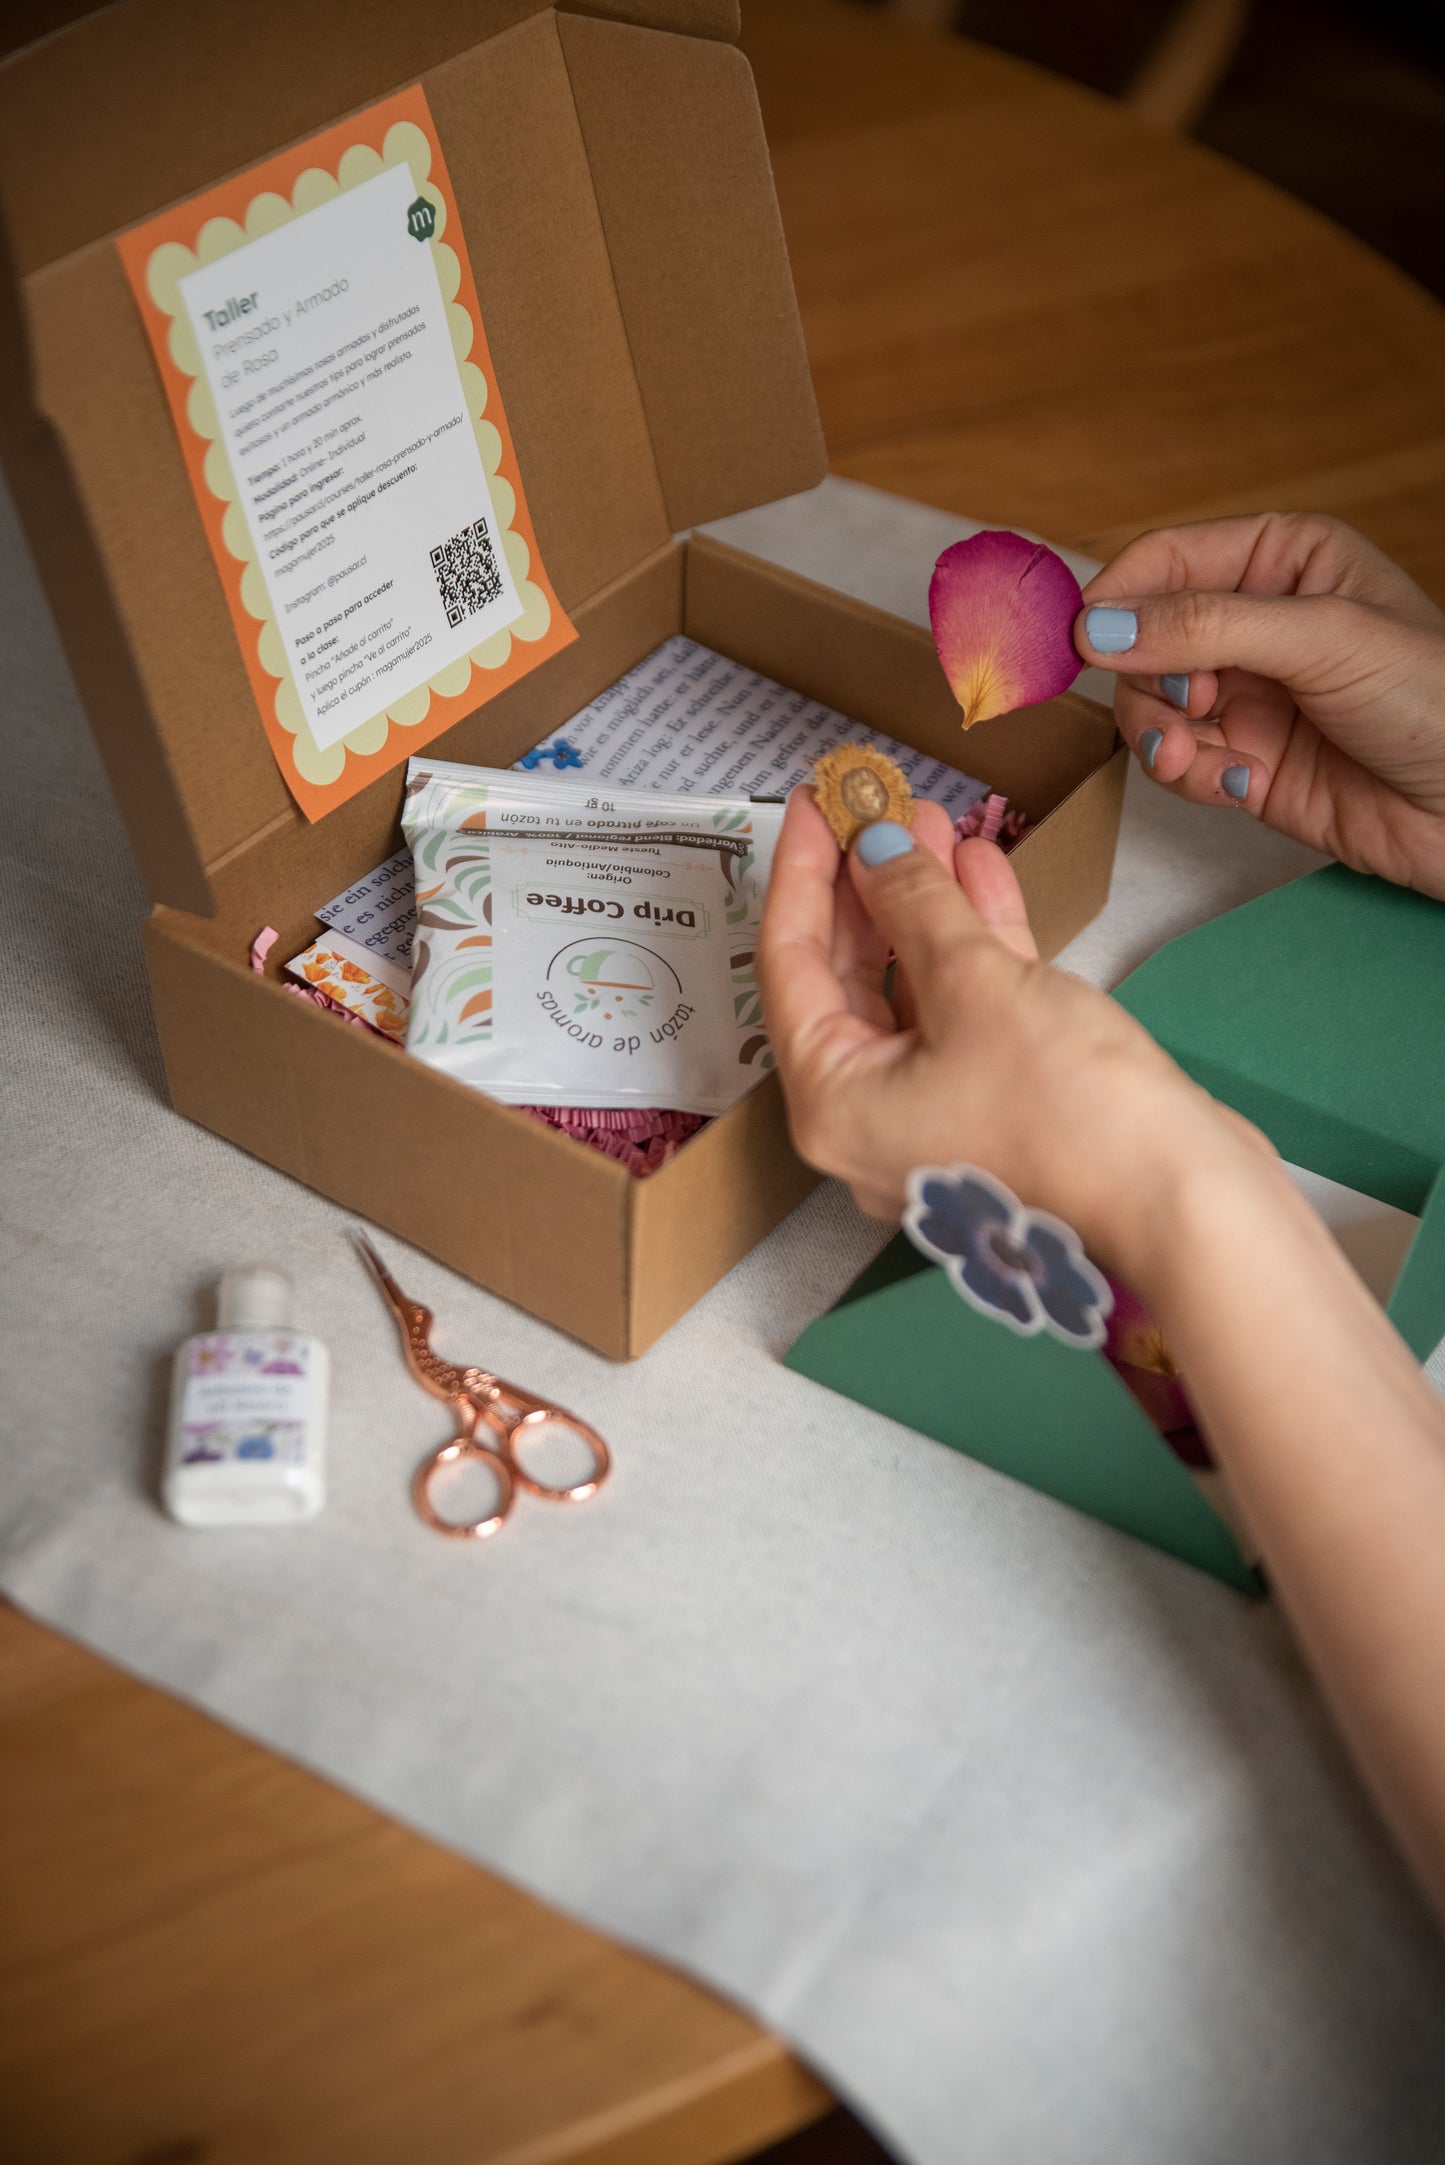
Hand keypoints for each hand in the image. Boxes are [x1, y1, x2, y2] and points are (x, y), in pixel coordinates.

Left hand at [757, 790, 1268, 1280]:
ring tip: (939, 821)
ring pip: (913, 989)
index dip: (802, 872)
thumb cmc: (1071, 1114)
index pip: (788, 966)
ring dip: (926, 904)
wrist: (1183, 1204)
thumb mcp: (976, 983)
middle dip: (869, 884)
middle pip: (847, 978)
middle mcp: (871, 1118)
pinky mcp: (1000, 1104)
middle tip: (882, 804)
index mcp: (832, 1104)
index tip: (815, 800)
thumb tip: (876, 848)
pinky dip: (974, 943)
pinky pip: (966, 1011)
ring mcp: (937, 1113)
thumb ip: (915, 904)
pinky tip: (985, 872)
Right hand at [1075, 513, 1444, 897]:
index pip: (1166, 560)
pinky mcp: (1244, 764)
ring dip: (1162, 738)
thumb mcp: (1322, 638)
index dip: (1117, 598)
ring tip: (1200, 761)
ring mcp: (1249, 696)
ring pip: (1150, 708)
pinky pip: (1177, 764)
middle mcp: (1256, 623)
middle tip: (1190, 711)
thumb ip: (1206, 626)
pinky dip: (1192, 779)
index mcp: (1283, 560)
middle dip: (1150, 683)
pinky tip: (1241, 787)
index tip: (1081, 640)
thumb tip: (1099, 627)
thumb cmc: (1433, 699)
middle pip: (1142, 640)